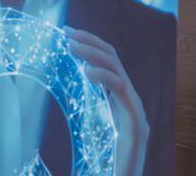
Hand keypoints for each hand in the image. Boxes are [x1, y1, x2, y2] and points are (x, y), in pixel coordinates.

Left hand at [67, 26, 148, 175]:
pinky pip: (123, 93)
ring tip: (72, 46)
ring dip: (94, 54)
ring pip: (118, 71)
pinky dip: (105, 77)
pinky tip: (86, 72)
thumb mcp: (88, 129)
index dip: (90, 45)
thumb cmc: (104, 162)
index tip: (67, 33)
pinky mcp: (136, 125)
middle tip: (67, 33)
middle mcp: (129, 102)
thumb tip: (59, 92)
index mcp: (118, 101)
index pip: (108, 63)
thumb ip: (83, 109)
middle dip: (90, 42)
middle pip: (114, 60)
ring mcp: (135, 112)